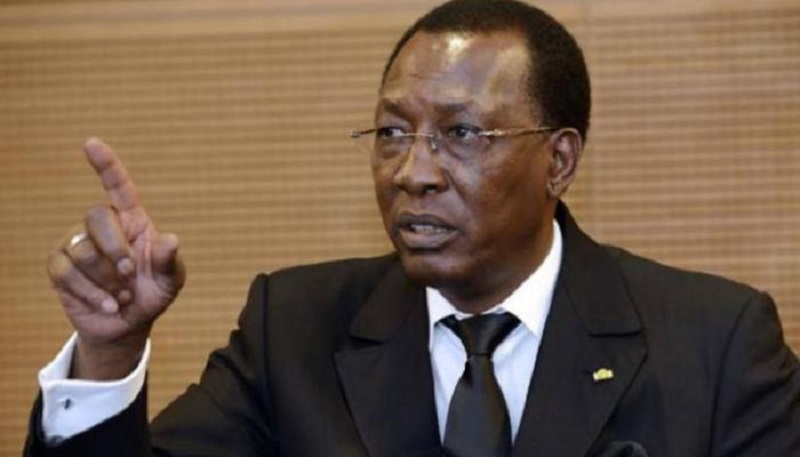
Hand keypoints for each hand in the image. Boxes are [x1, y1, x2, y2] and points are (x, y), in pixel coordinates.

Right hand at [47, 138, 184, 379]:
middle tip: (131, 276)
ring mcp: (77, 244)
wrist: (129, 325)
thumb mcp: (170, 281)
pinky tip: (108, 304)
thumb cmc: (153, 294)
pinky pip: (66, 272)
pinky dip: (91, 293)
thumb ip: (169, 262)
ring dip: (107, 280)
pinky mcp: (59, 267)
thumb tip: (171, 241)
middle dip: (116, 250)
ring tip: (122, 295)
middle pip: (97, 217)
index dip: (106, 165)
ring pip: (82, 250)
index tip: (91, 143)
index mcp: (132, 220)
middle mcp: (102, 226)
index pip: (118, 186)